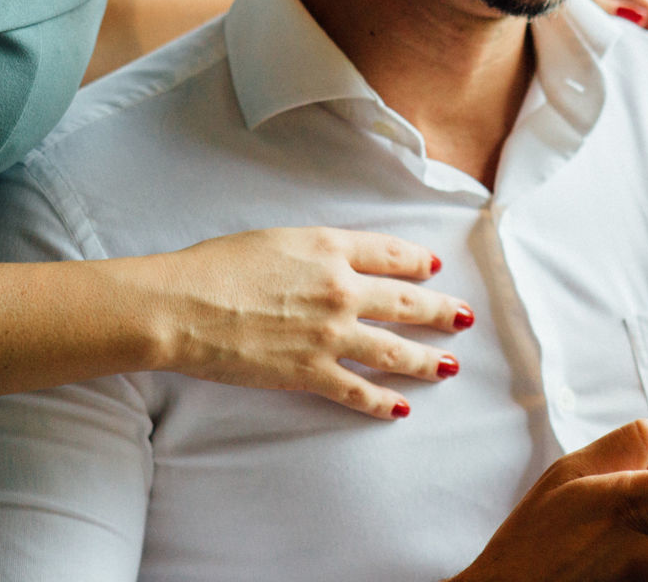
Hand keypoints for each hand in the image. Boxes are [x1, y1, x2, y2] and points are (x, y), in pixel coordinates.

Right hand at [145, 227, 469, 419]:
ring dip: (426, 359)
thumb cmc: (216, 265)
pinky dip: (384, 402)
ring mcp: (331, 334)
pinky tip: (401, 407)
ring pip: (394, 350)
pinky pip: (360, 391)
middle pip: (406, 301)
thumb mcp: (275, 238)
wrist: (184, 306)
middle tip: (463, 318)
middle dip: (441, 311)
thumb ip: (314, 249)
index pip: (391, 253)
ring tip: (448, 365)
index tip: (432, 268)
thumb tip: (335, 260)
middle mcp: (341, 289)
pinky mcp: (312, 372)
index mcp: (330, 248)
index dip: (417, 261)